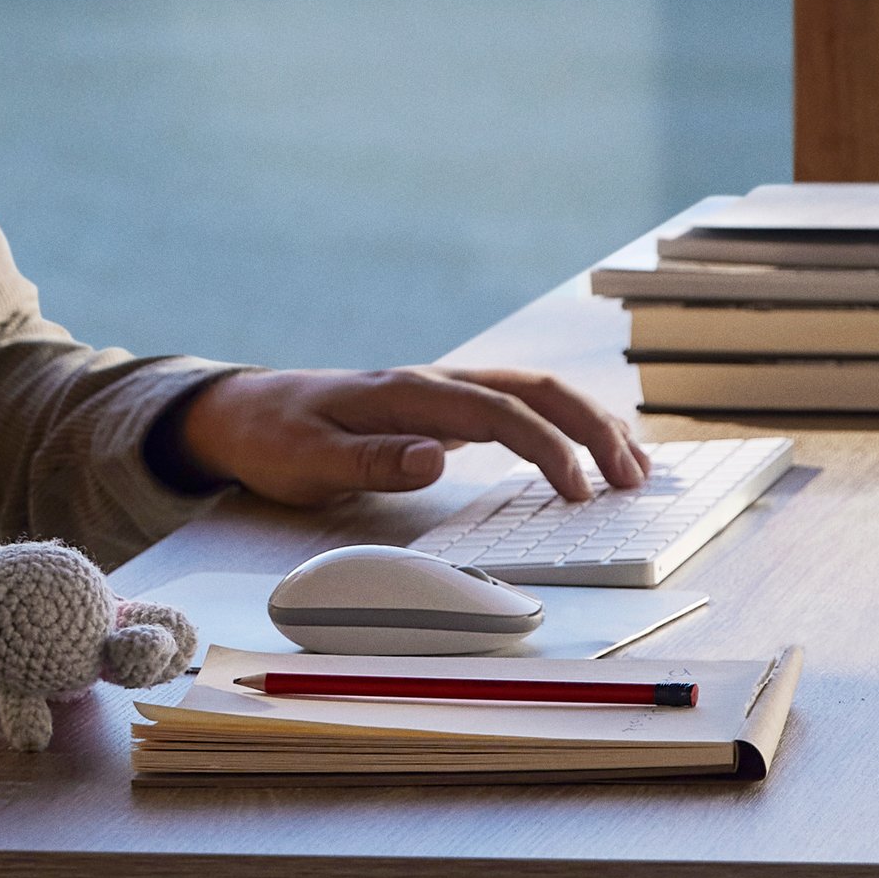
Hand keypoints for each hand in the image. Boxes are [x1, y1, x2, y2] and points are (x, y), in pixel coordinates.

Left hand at [171, 366, 650, 506]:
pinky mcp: (442, 412)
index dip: (547, 449)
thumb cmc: (274, 438)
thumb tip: (436, 460)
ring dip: (589, 425)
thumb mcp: (307, 460)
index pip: (499, 413)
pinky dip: (563, 428)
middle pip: (535, 391)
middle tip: (633, 481)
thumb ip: (370, 461)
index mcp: (410, 394)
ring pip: (534, 395)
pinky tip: (588, 454)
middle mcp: (435, 384)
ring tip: (635, 469)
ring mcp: (442, 395)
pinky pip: (517, 411)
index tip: (579, 493)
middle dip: (592, 430)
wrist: (243, 411)